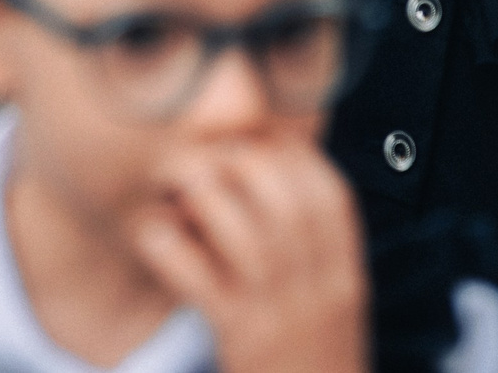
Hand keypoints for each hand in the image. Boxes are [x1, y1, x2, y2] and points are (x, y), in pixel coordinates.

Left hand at [132, 144, 367, 372]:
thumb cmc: (312, 364)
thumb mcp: (332, 305)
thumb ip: (310, 247)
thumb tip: (256, 175)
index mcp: (346, 274)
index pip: (327, 188)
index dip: (282, 151)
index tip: (246, 147)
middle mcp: (319, 286)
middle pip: (279, 190)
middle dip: (231, 158)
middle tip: (195, 164)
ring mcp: (278, 310)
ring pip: (235, 219)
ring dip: (193, 190)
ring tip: (169, 192)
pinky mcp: (236, 336)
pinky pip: (191, 267)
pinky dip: (162, 239)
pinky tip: (151, 234)